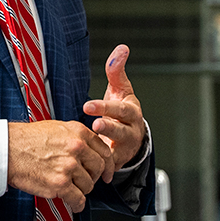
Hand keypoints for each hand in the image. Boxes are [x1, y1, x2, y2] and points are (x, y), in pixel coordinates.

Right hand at [7, 119, 111, 212]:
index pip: (104, 151)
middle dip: (93, 177)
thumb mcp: (57, 128)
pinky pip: (78, 200)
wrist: (7, 149)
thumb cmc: (27, 139)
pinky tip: (73, 203)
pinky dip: (77, 204)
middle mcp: (76, 148)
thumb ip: (76, 137)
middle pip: (99, 169)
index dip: (107, 165)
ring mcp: (69, 166)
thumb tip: (89, 149)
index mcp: (78, 133)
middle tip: (86, 181)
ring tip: (70, 188)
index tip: (106, 173)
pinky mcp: (59, 184)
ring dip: (81, 190)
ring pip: (88, 185)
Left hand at [83, 44, 145, 182]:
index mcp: (131, 112)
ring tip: (93, 148)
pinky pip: (111, 166)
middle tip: (95, 124)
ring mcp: (125, 147)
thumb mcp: (120, 89)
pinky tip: (95, 173)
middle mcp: (131, 130)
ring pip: (117, 149)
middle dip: (108, 127)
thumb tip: (122, 48)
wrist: (132, 136)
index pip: (120, 109)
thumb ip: (117, 70)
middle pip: (121, 129)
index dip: (105, 107)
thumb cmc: (122, 109)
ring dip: (106, 151)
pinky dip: (105, 170)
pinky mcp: (118, 161)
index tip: (87, 105)